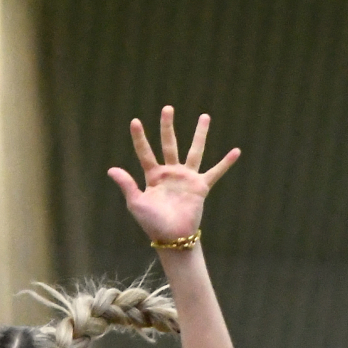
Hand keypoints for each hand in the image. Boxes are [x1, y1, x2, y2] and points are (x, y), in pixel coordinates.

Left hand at [108, 107, 238, 243]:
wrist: (172, 238)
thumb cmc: (152, 223)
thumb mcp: (136, 203)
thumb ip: (127, 184)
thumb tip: (111, 169)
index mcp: (153, 176)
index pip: (145, 152)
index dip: (139, 138)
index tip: (135, 121)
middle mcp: (170, 173)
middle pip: (169, 144)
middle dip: (167, 127)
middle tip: (167, 108)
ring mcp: (186, 178)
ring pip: (194, 151)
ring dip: (200, 134)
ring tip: (205, 116)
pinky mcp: (200, 186)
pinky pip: (215, 172)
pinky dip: (225, 163)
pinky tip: (236, 151)